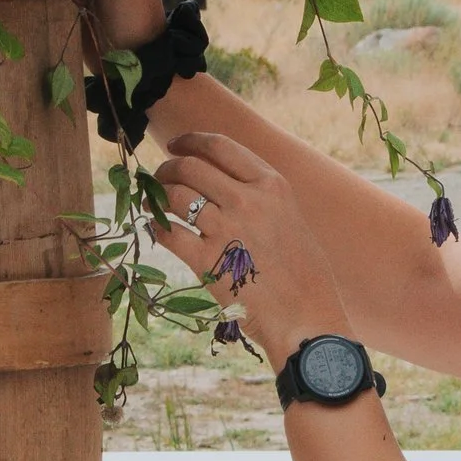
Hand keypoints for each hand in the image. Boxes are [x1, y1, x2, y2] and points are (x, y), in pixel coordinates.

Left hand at [152, 129, 351, 373]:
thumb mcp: (290, 219)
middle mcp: (248, 200)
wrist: (307, 319)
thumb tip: (220, 182)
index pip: (220, 146)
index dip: (190, 141)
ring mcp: (226, 229)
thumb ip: (260, 197)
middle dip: (167, 168)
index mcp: (272, 185)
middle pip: (191, 167)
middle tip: (159, 178)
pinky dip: (158, 228)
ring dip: (156, 196)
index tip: (176, 145)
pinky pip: (169, 233)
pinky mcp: (208, 261)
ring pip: (175, 196)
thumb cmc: (304, 275)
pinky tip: (159, 230)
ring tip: (153, 203)